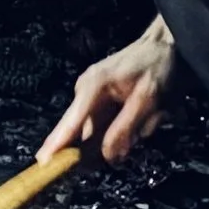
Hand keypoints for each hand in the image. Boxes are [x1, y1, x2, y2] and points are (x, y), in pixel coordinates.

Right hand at [42, 20, 177, 164]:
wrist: (166, 44)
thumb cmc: (157, 66)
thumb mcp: (148, 98)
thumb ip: (125, 128)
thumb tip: (108, 156)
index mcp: (92, 87)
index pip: (70, 122)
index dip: (57, 144)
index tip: (43, 163)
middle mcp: (85, 93)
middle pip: (85, 134)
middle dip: (113, 140)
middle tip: (143, 125)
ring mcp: (92, 99)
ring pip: (100, 133)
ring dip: (127, 133)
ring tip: (151, 114)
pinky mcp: (101, 104)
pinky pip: (108, 128)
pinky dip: (128, 128)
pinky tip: (147, 115)